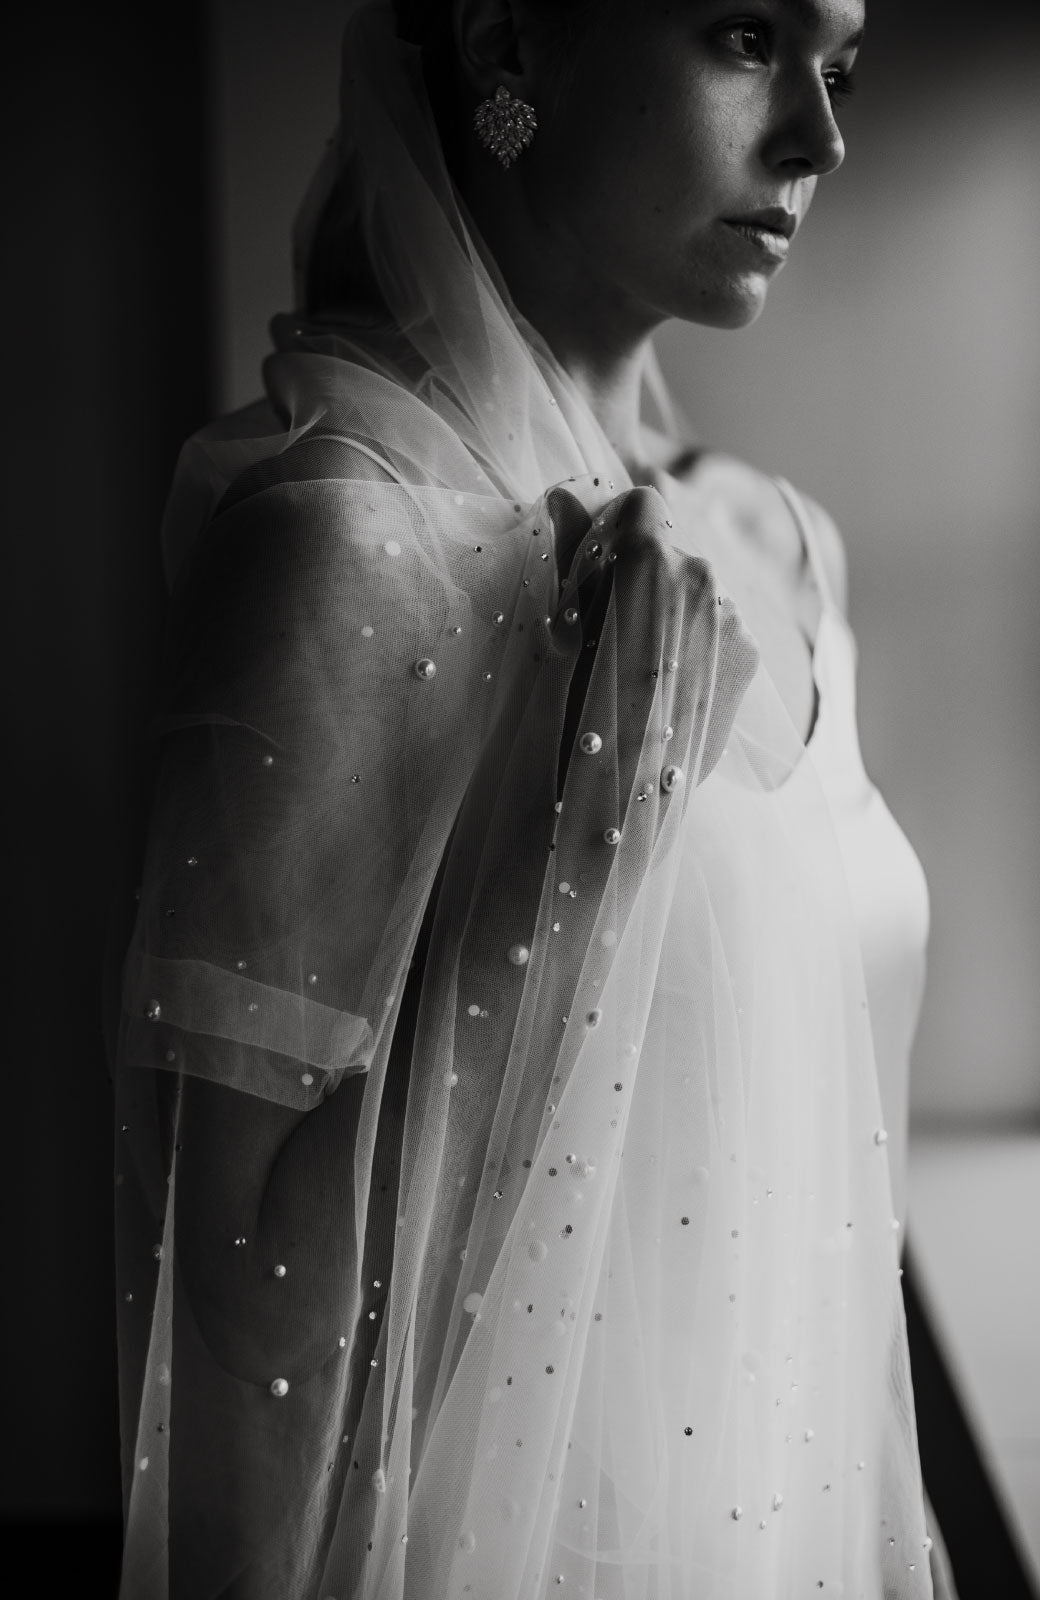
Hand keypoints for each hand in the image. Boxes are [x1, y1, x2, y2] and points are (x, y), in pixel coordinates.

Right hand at [553, 483, 759, 798]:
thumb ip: (570, 550)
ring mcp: (732, 616)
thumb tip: (563, 496)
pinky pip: (723, 630)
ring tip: (646, 675)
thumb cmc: (576, 707)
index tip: (602, 571)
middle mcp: (701, 575)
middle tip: (615, 638)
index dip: (619, 532)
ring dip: (676, 618)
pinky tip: (675, 690)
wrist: (621, 796)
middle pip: (673, 551)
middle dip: (646, 581)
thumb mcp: (562, 625)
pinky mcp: (751, 652)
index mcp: (649, 559)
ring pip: (699, 594)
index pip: (643, 505)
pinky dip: (701, 649)